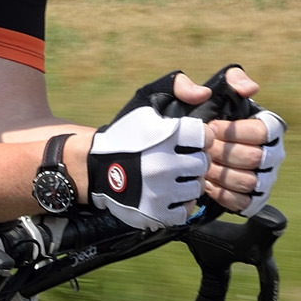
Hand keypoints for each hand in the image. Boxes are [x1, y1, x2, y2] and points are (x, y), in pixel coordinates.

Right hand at [85, 102, 207, 228]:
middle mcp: (162, 164)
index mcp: (164, 134)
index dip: (201, 137)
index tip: (191, 140)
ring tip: (175, 177)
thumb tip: (204, 94)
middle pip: (202, 163)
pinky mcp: (154, 213)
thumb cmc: (126, 136)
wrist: (95, 168)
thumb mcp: (147, 103)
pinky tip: (170, 193)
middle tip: (182, 160)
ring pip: (197, 187)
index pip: (205, 136)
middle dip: (194, 160)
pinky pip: (185, 210)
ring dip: (189, 181)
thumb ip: (179, 87)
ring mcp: (159, 191)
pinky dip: (180, 203)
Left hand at [153, 68, 285, 212]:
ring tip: (203, 165)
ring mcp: (266, 178)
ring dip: (220, 174)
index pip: (261, 132)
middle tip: (203, 148)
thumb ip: (230, 79)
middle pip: (254, 158)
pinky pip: (242, 201)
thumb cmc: (202, 118)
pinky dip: (221, 194)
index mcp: (271, 126)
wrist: (189, 151)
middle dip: (223, 153)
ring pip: (248, 181)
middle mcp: (274, 153)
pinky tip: (206, 183)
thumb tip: (249, 88)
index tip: (212, 128)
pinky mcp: (254, 199)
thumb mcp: (209, 91)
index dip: (234, 131)